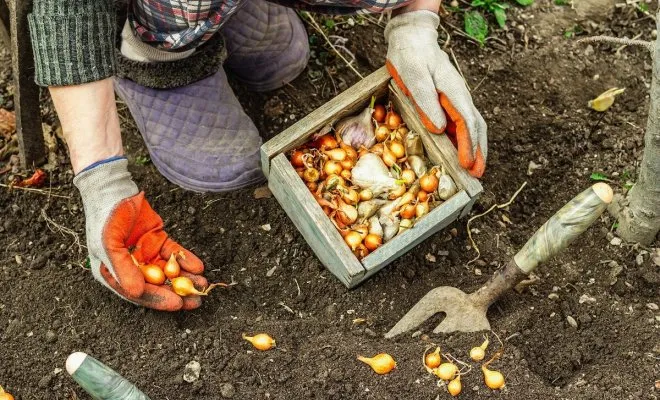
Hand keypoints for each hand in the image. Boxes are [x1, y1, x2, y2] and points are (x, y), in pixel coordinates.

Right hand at [74, 158, 207, 310]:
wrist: (114, 189)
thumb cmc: (105, 218)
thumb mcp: (109, 245)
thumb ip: (123, 269)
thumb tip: (137, 292)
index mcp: (112, 273)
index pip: (138, 292)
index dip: (158, 299)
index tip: (178, 304)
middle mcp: (129, 267)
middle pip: (157, 285)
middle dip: (177, 292)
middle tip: (197, 300)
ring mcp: (145, 254)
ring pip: (168, 270)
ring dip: (185, 278)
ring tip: (202, 284)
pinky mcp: (157, 240)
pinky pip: (173, 253)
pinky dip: (185, 260)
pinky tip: (198, 266)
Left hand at [385, 11, 486, 177]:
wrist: (413, 40)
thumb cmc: (411, 57)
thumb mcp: (414, 77)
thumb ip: (426, 102)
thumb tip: (439, 129)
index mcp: (453, 92)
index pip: (467, 123)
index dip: (468, 145)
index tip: (468, 164)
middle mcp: (460, 96)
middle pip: (476, 126)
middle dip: (478, 151)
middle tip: (478, 174)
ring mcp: (456, 98)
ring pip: (471, 125)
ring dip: (475, 147)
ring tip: (474, 169)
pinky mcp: (449, 101)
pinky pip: (461, 122)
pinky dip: (464, 139)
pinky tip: (460, 152)